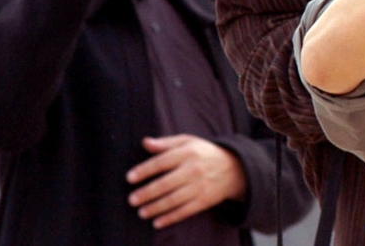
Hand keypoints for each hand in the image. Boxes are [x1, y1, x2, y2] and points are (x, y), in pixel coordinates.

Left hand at [126, 135, 246, 229]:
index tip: (130, 178)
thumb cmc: (204, 153)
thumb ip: (166, 143)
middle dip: (147, 193)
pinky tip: (157, 222)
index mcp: (187, 152)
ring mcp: (199, 186)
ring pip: (173, 200)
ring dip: (155, 207)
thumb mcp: (188, 142)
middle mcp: (193, 170)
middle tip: (132, 199)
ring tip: (141, 212)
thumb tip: (145, 142)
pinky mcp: (204, 201)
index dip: (145, 170)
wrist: (234, 168)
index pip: (162, 162)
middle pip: (165, 183)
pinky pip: (185, 211)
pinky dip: (170, 218)